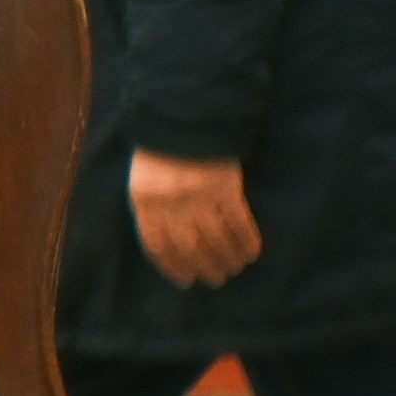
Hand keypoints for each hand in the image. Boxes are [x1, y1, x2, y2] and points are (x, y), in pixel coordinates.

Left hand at [127, 149, 261, 288]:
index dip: (172, 267)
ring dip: (227, 258)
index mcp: (144, 199)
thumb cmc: (161, 147)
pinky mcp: (226, 186)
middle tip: (215, 280)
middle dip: (203, 267)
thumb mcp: (143, 177)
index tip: (185, 281)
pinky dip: (246, 240)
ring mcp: (199, 194)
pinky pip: (238, 222)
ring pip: (215, 238)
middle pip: (188, 246)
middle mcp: (170, 201)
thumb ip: (150, 207)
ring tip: (234, 269)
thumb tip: (163, 244)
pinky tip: (251, 252)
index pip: (157, 244)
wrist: (186, 114)